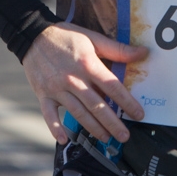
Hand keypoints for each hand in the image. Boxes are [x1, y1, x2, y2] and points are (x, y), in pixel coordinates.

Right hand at [22, 23, 146, 144]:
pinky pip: (49, 115)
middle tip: (125, 136)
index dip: (127, 102)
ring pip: (78, 112)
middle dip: (112, 123)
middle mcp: (73, 79)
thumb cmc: (66, 36)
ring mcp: (57, 88)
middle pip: (97, 105)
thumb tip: (143, 53)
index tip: (138, 114)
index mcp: (88, 64)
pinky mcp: (43, 94)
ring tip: (106, 138)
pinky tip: (64, 140)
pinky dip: (55, 128)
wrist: (33, 35)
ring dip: (93, 128)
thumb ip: (117, 49)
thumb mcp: (93, 38)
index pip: (112, 87)